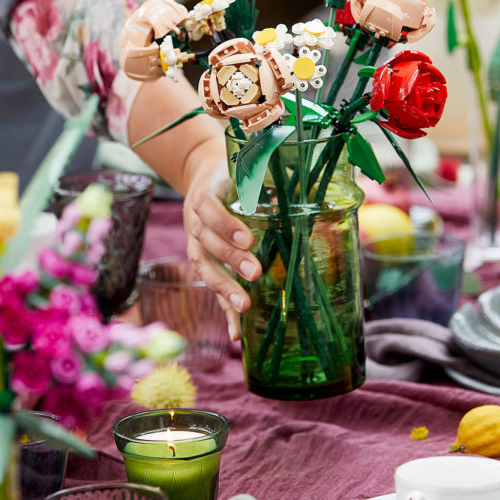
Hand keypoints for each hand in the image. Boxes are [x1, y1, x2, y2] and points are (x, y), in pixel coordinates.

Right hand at [183, 156, 260, 340]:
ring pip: (205, 268)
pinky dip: (223, 310)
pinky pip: (210, 287)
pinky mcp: (203, 261)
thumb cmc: (234, 172)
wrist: (205, 175)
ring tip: (244, 306)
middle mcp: (194, 221)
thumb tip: (304, 180)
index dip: (226, 225)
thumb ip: (267, 175)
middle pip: (208, 243)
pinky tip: (236, 333)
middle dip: (231, 260)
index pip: (210, 210)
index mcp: (204, 195)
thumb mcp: (245, 166)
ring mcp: (195, 243)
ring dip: (224, 289)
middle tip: (255, 273)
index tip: (249, 238)